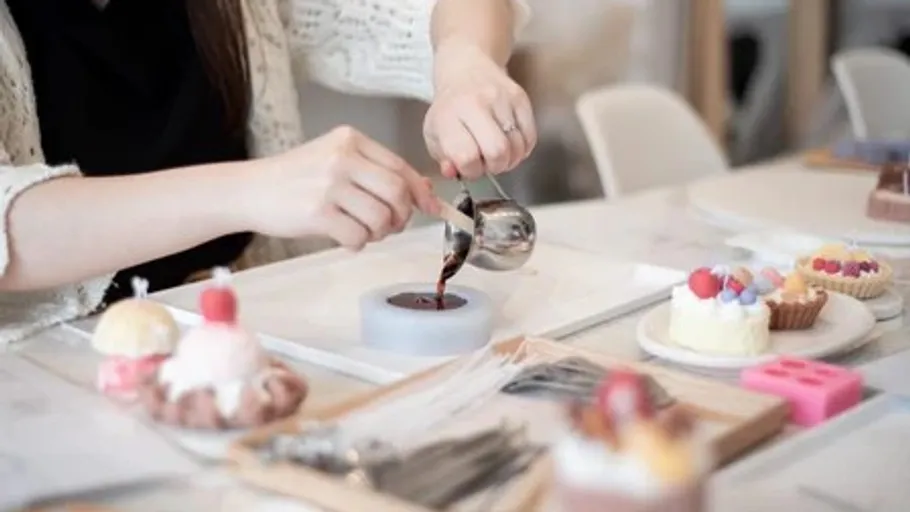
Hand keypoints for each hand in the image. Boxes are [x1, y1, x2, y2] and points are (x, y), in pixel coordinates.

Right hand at [248, 126, 438, 249]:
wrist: (250, 189)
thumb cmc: (296, 178)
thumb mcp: (335, 160)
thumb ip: (375, 171)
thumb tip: (424, 190)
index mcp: (351, 140)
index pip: (401, 167)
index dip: (421, 192)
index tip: (433, 208)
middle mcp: (343, 158)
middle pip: (398, 193)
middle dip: (401, 216)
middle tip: (390, 226)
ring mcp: (330, 185)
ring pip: (381, 219)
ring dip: (379, 233)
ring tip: (363, 232)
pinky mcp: (318, 213)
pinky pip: (358, 237)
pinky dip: (358, 244)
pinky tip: (345, 239)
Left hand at [423, 41, 536, 178]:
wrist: (467, 68)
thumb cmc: (450, 108)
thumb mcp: (435, 134)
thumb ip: (443, 159)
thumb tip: (454, 173)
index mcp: (448, 116)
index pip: (466, 156)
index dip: (471, 170)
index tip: (470, 167)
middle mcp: (475, 104)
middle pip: (497, 151)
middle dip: (495, 167)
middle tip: (489, 163)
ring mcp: (500, 99)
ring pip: (516, 146)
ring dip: (510, 159)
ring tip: (499, 155)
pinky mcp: (520, 97)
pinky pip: (530, 136)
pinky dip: (523, 149)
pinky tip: (512, 146)